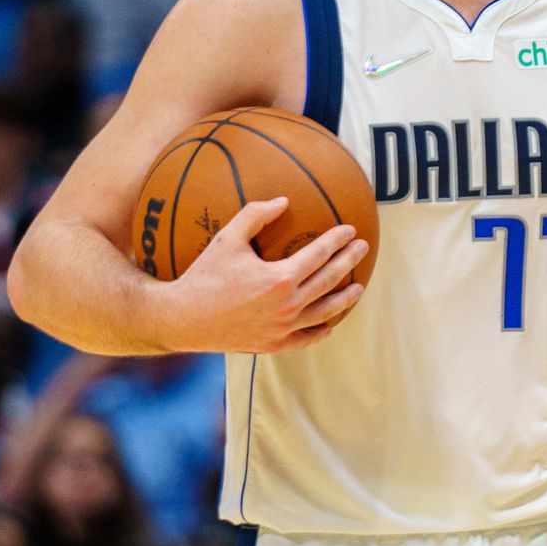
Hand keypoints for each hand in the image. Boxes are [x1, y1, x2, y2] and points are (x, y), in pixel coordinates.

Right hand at [154, 197, 367, 353]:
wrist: (183, 319)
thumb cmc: (204, 276)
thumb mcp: (227, 238)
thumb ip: (256, 215)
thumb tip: (284, 201)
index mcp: (279, 278)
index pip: (318, 255)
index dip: (337, 240)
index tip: (350, 230)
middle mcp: (287, 305)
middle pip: (329, 281)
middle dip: (349, 262)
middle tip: (363, 248)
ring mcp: (282, 328)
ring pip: (324, 313)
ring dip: (345, 299)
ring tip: (358, 288)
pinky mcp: (273, 344)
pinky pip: (305, 338)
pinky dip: (321, 331)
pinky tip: (330, 324)